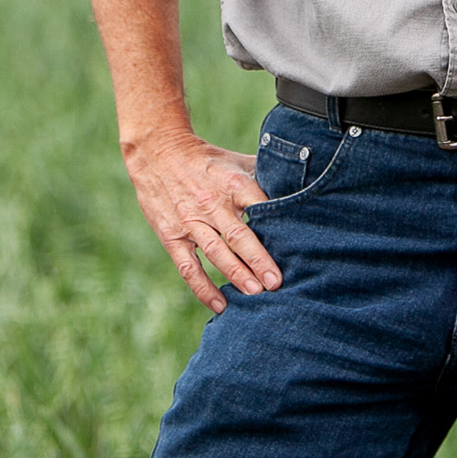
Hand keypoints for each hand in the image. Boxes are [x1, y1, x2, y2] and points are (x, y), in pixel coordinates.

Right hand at [122, 127, 281, 312]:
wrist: (158, 152)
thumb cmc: (207, 160)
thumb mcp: (236, 161)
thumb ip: (264, 176)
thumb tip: (298, 188)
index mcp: (233, 183)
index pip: (259, 206)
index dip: (276, 226)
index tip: (293, 247)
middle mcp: (212, 203)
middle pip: (239, 235)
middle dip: (258, 260)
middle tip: (276, 283)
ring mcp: (190, 221)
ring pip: (216, 252)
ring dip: (236, 274)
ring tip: (255, 293)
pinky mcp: (172, 236)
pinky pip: (188, 266)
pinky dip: (203, 288)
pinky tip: (220, 304)